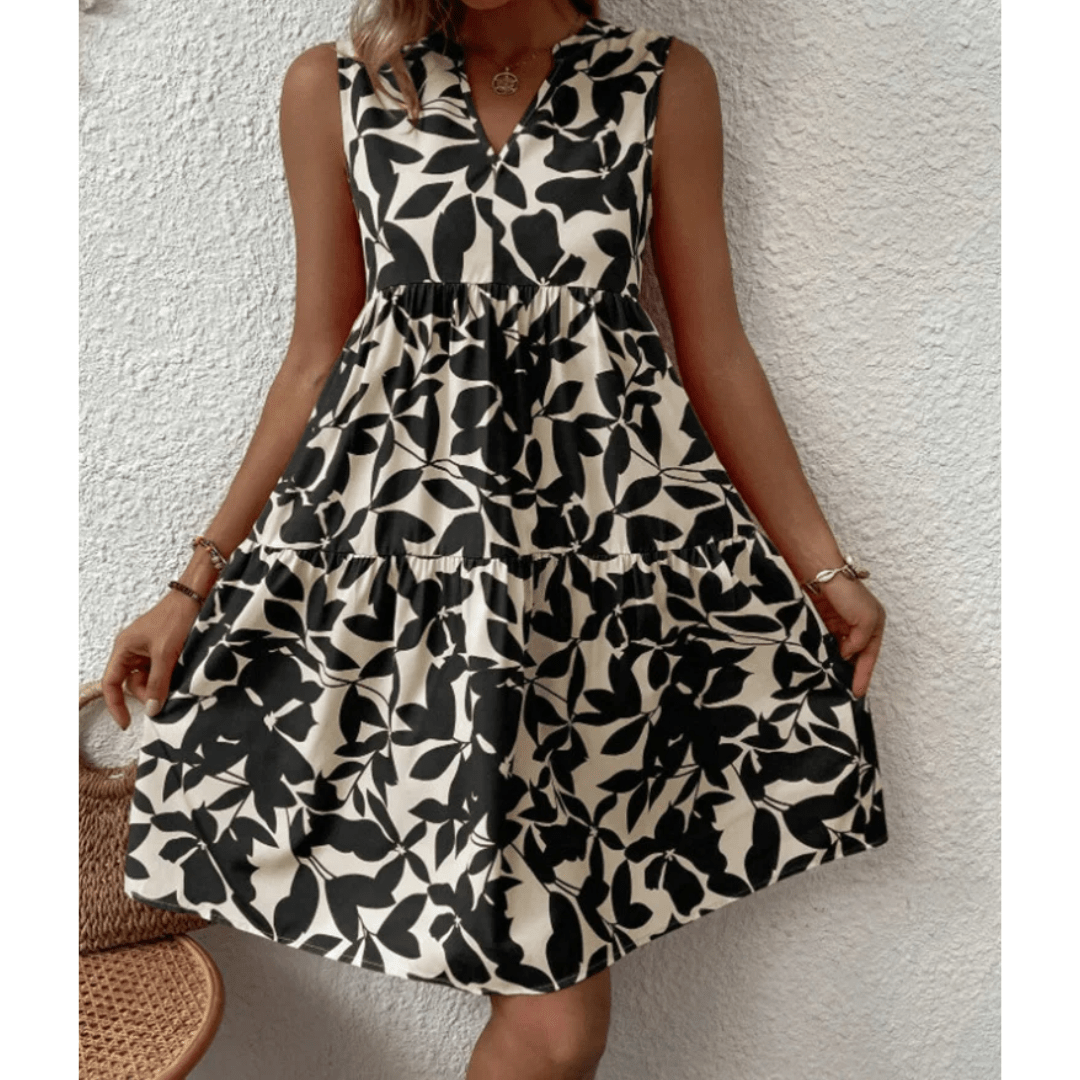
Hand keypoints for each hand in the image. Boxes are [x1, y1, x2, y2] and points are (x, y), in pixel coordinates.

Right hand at [102, 591, 200, 728]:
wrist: (197, 595)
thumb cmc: (176, 617)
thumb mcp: (166, 653)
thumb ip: (158, 682)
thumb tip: (152, 710)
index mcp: (123, 648)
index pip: (111, 683)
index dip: (116, 705)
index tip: (127, 723)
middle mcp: (131, 650)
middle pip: (132, 684)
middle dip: (147, 693)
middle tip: (166, 694)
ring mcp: (147, 649)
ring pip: (148, 679)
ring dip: (160, 684)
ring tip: (177, 678)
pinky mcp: (162, 649)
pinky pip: (160, 670)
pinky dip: (168, 676)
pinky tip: (180, 673)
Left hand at [805, 575, 885, 698]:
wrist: (819, 572)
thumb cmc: (846, 591)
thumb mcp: (865, 619)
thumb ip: (860, 642)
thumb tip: (847, 655)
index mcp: (874, 624)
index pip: (869, 656)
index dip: (864, 675)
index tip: (858, 693)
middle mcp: (859, 625)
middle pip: (857, 655)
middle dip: (852, 672)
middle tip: (845, 693)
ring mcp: (840, 624)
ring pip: (841, 651)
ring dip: (838, 665)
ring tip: (832, 684)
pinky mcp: (824, 621)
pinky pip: (827, 643)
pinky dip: (825, 654)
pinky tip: (821, 665)